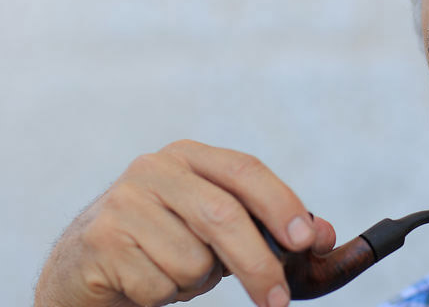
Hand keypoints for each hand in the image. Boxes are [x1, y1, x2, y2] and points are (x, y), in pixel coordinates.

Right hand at [34, 139, 335, 306]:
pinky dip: (164, 294)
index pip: (245, 170)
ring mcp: (125, 201)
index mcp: (190, 156)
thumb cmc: (165, 243)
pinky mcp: (103, 239)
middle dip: (258, 264)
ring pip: (193, 258)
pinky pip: (160, 284)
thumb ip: (267, 228)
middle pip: (224, 215)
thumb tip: (324, 236)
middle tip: (278, 301)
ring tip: (173, 272)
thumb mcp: (217, 230)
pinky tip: (144, 279)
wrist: (83, 266)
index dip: (280, 203)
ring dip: (196, 282)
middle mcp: (155, 168)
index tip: (306, 241)